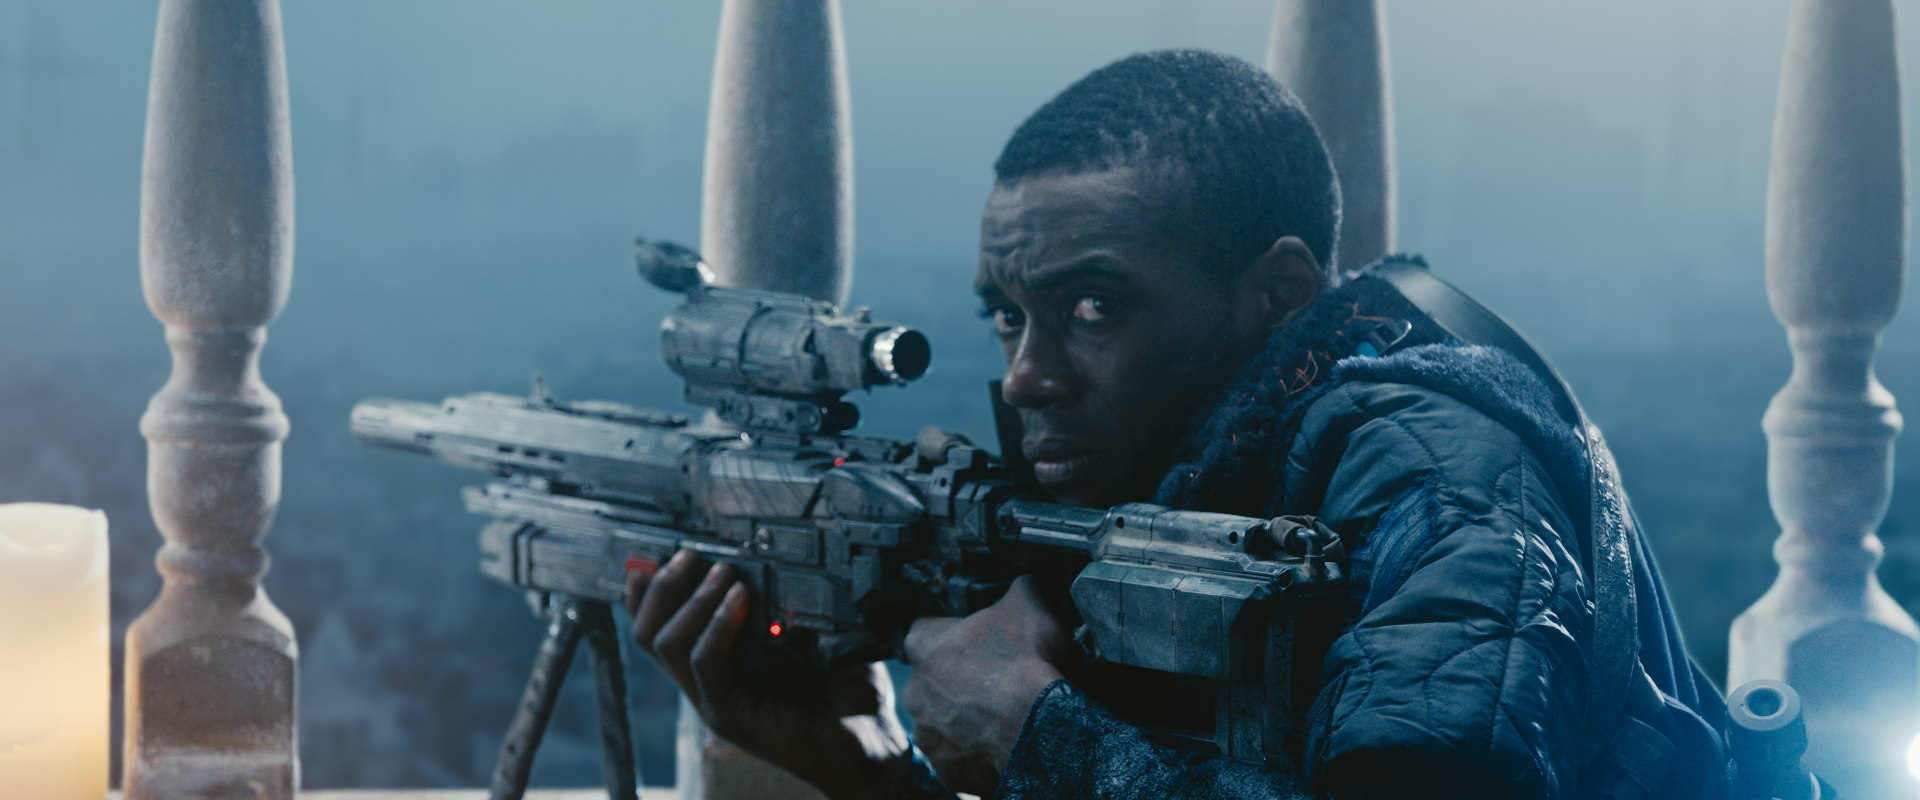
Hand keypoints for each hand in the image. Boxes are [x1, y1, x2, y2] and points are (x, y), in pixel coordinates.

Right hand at [626, 551, 910, 799]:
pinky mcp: (732, 717)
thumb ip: (789, 598)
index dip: (648, 588)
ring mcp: (715, 701)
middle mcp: (707, 682)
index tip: (663, 551)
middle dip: (662, 586)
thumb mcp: (815, 632)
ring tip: (721, 572)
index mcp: (719, 661)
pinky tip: (741, 599)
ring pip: (667, 645)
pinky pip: (707, 666)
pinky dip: (718, 627)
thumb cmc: (847, 689)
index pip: (659, 624)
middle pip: (647, 633)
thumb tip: (781, 547)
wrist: (870, 745)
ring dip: (691, 600)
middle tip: (689, 556)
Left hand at [901, 575, 1072, 795]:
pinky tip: (1004, 741)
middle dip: (961, 679)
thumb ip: (1019, 585)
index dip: (956, 631)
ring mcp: (929, 734)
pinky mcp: (946, 770)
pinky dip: (978, 752)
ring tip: (1004, 714)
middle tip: (998, 679)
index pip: (927, 629)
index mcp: (923, 644)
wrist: (1040, 728)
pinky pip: (960, 758)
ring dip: (967, 718)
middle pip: (934, 678)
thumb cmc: (1028, 662)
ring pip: (945, 721)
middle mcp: (915, 690)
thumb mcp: (1029, 600)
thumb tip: (1025, 581)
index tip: (981, 638)